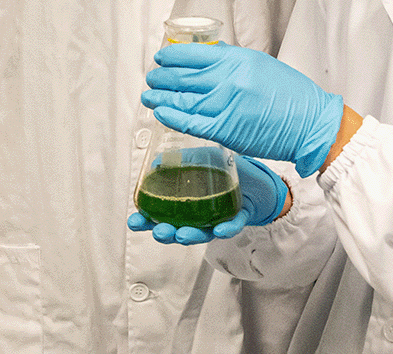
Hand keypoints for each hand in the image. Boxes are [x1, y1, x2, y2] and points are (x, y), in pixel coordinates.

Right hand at [128, 154, 288, 243]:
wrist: (257, 176)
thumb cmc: (226, 169)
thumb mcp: (201, 157)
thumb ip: (180, 158)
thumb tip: (155, 161)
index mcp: (185, 204)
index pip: (160, 215)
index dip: (146, 220)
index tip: (134, 221)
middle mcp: (198, 216)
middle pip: (177, 230)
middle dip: (165, 234)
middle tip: (159, 232)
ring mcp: (216, 219)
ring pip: (201, 233)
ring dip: (191, 236)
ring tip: (182, 234)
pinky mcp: (237, 219)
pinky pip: (231, 227)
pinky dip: (226, 229)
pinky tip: (220, 228)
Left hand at [142, 43, 343, 177]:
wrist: (311, 123)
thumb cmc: (291, 95)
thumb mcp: (261, 65)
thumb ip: (233, 59)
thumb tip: (209, 52)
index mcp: (237, 59)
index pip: (193, 54)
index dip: (172, 56)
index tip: (161, 58)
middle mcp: (228, 79)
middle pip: (183, 76)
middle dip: (161, 77)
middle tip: (151, 78)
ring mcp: (226, 104)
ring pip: (183, 99)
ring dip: (161, 97)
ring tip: (148, 95)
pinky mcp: (226, 129)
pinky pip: (191, 123)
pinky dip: (173, 117)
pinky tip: (161, 113)